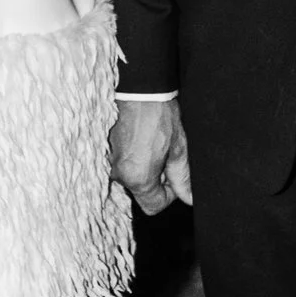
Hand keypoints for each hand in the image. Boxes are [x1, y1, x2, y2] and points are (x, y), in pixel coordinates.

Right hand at [111, 92, 192, 213]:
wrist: (139, 90)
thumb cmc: (159, 115)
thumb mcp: (178, 149)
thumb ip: (183, 179)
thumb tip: (189, 198)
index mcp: (138, 178)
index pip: (154, 206)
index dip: (169, 195)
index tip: (174, 176)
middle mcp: (120, 174)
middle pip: (142, 192)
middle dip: (157, 179)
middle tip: (166, 155)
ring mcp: (110, 162)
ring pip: (132, 178)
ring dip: (145, 167)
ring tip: (154, 144)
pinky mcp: (106, 150)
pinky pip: (123, 164)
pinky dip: (134, 157)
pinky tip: (143, 140)